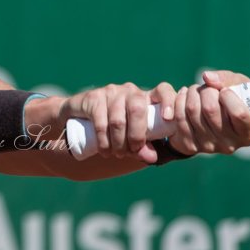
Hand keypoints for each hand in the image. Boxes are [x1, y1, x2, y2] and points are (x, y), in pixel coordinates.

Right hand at [59, 82, 177, 163]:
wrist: (80, 116)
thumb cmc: (113, 127)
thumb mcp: (132, 136)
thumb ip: (144, 146)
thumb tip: (151, 159)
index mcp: (146, 97)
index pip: (163, 90)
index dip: (169, 102)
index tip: (168, 119)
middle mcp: (130, 90)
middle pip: (138, 109)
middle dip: (136, 136)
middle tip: (131, 151)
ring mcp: (111, 92)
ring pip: (118, 120)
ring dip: (118, 143)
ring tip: (117, 154)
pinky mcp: (94, 97)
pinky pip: (100, 122)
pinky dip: (104, 141)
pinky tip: (104, 150)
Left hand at [166, 70, 249, 155]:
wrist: (207, 118)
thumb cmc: (229, 100)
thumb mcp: (237, 87)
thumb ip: (226, 80)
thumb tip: (207, 78)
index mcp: (247, 134)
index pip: (239, 114)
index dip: (228, 96)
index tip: (224, 90)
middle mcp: (229, 145)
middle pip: (210, 109)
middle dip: (206, 90)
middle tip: (207, 88)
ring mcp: (208, 147)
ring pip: (192, 110)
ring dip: (192, 93)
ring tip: (196, 91)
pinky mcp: (190, 145)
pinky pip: (179, 116)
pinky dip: (180, 100)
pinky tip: (185, 96)